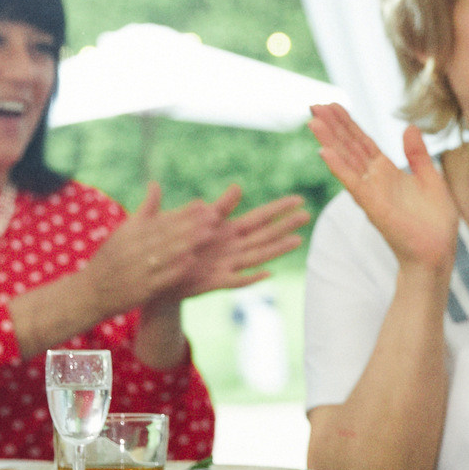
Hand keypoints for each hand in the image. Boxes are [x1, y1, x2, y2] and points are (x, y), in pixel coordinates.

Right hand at [81, 182, 221, 315]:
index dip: (184, 212)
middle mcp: (134, 249)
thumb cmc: (109, 259)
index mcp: (130, 233)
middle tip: (215, 216)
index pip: (162, 220)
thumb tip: (156, 184)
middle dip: (192, 224)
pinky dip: (176, 269)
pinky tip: (192, 262)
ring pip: (167, 253)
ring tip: (209, 234)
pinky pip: (161, 277)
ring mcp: (138, 269)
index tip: (203, 204)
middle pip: (167, 234)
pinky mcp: (141, 290)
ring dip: (189, 243)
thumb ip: (144, 210)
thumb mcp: (123, 232)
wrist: (90, 293)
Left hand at [160, 185, 309, 301]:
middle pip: (265, 235)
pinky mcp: (215, 282)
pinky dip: (251, 278)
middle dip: (286, 225)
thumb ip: (220, 207)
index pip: (260, 217)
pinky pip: (236, 281)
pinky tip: (267, 274)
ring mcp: (227, 265)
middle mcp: (234, 248)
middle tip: (308, 215)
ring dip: (278, 249)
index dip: (279, 208)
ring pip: (258, 256)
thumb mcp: (198, 220)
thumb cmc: (181, 246)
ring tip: (298, 240)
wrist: (161, 274)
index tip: (299, 199)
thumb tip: (239, 186)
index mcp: (230, 231)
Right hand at [309, 104, 458, 272]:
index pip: (362, 141)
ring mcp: (371, 192)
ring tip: (313, 121)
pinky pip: (353, 184)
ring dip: (329, 141)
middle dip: (333, 126)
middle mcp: (375, 180)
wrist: (438, 252)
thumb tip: (409, 127)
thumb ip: (418, 155)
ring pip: (346, 161)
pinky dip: (339, 168)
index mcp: (387, 172)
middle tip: (313, 105)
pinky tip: (324, 152)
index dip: (347, 123)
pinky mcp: (373, 206)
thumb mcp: (431, 179)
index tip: (332, 104)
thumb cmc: (435, 222)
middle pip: (349, 146)